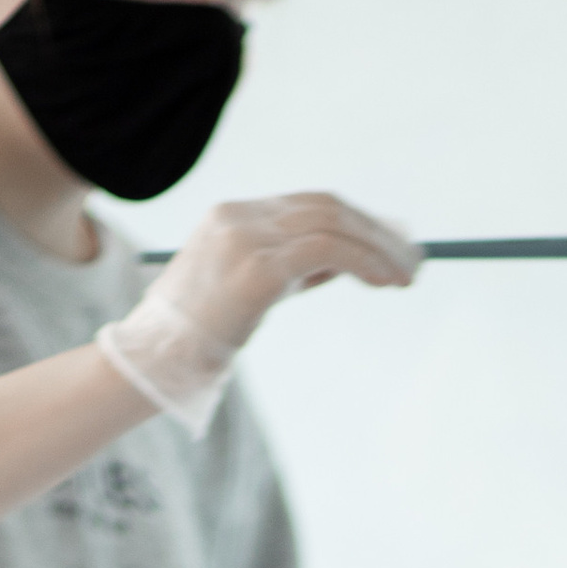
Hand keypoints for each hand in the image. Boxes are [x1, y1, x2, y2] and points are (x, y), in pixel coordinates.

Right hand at [151, 192, 418, 358]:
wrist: (154, 362)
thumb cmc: (198, 338)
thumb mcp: (246, 291)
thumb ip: (289, 270)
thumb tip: (342, 263)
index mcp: (233, 216)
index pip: (310, 205)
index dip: (357, 222)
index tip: (390, 247)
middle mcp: (239, 217)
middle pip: (326, 206)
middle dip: (376, 232)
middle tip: (412, 261)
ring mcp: (245, 239)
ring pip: (331, 223)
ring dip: (378, 248)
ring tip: (406, 275)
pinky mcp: (256, 270)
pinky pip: (325, 251)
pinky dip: (362, 261)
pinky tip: (383, 280)